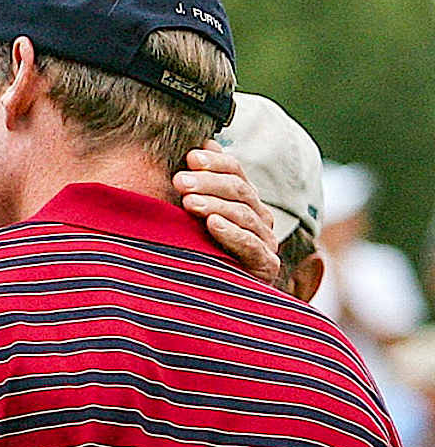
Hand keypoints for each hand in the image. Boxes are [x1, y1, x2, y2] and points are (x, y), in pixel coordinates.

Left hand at [174, 140, 278, 284]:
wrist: (208, 304)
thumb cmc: (195, 253)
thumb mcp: (192, 216)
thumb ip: (199, 183)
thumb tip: (203, 142)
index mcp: (245, 202)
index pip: (237, 173)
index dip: (217, 162)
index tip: (190, 156)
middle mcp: (260, 220)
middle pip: (240, 191)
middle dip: (209, 183)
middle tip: (179, 181)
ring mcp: (265, 243)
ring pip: (244, 215)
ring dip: (215, 205)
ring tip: (188, 202)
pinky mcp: (266, 267)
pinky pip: (251, 246)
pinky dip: (231, 233)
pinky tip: (212, 224)